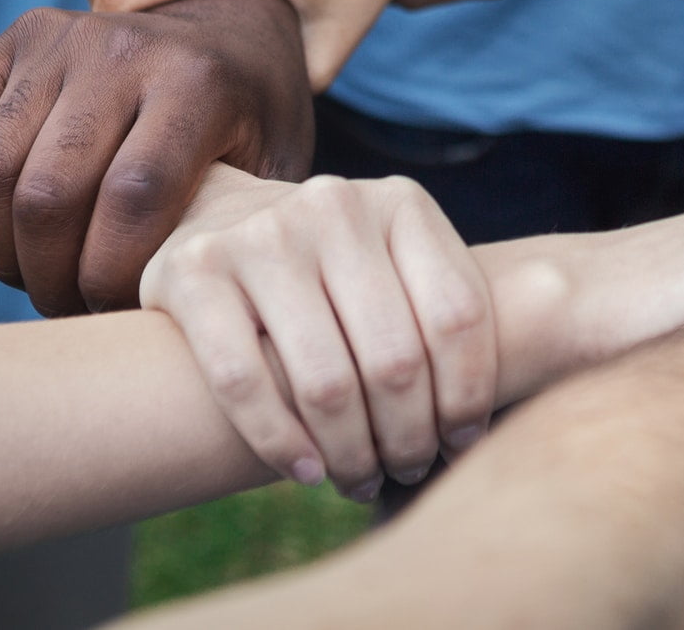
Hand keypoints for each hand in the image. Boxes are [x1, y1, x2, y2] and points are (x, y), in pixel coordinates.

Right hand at [0, 0, 314, 315]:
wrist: (229, 28)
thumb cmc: (251, 123)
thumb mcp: (271, 169)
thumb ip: (234, 231)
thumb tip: (192, 317)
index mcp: (198, 85)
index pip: (132, 198)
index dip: (108, 274)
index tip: (111, 310)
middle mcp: (124, 50)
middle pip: (50, 191)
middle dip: (47, 275)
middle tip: (65, 305)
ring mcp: (62, 38)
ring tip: (30, 277)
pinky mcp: (15, 37)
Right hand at [143, 169, 494, 499]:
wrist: (216, 218)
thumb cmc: (333, 272)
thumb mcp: (397, 267)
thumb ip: (439, 317)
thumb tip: (491, 431)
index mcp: (401, 203)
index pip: (458, 317)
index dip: (469, 397)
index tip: (462, 443)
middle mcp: (334, 207)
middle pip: (396, 360)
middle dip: (409, 438)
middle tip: (409, 471)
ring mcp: (260, 235)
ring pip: (325, 380)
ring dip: (352, 454)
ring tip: (362, 480)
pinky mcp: (193, 272)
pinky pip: (243, 383)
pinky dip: (281, 444)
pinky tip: (308, 471)